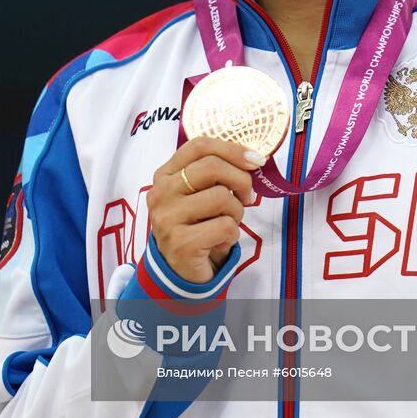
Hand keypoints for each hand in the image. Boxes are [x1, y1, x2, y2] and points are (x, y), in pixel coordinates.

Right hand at [147, 136, 266, 283]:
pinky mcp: (181, 243)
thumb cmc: (197, 224)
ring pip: (221, 197)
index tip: (256, 160)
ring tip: (227, 223)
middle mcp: (161, 193)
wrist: (181, 271)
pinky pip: (225, 226)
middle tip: (247, 196)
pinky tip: (219, 241)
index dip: (232, 149)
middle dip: (241, 180)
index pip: (199, 146)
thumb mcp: (200, 193)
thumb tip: (253, 158)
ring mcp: (167, 218)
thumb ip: (217, 172)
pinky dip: (232, 234)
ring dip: (236, 212)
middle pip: (212, 167)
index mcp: (165, 174)